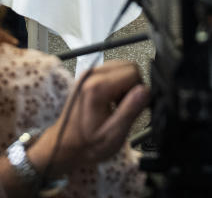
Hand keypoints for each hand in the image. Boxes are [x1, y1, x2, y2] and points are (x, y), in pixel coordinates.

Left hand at [27, 61, 148, 176]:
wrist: (66, 145)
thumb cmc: (88, 144)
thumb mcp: (114, 134)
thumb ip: (131, 110)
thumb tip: (145, 90)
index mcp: (97, 87)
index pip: (133, 72)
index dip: (139, 90)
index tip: (132, 107)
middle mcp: (91, 75)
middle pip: (128, 66)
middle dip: (133, 85)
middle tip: (125, 107)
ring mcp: (88, 74)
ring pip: (120, 67)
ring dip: (125, 84)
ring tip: (117, 105)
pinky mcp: (87, 77)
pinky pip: (111, 72)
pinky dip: (117, 84)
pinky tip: (110, 101)